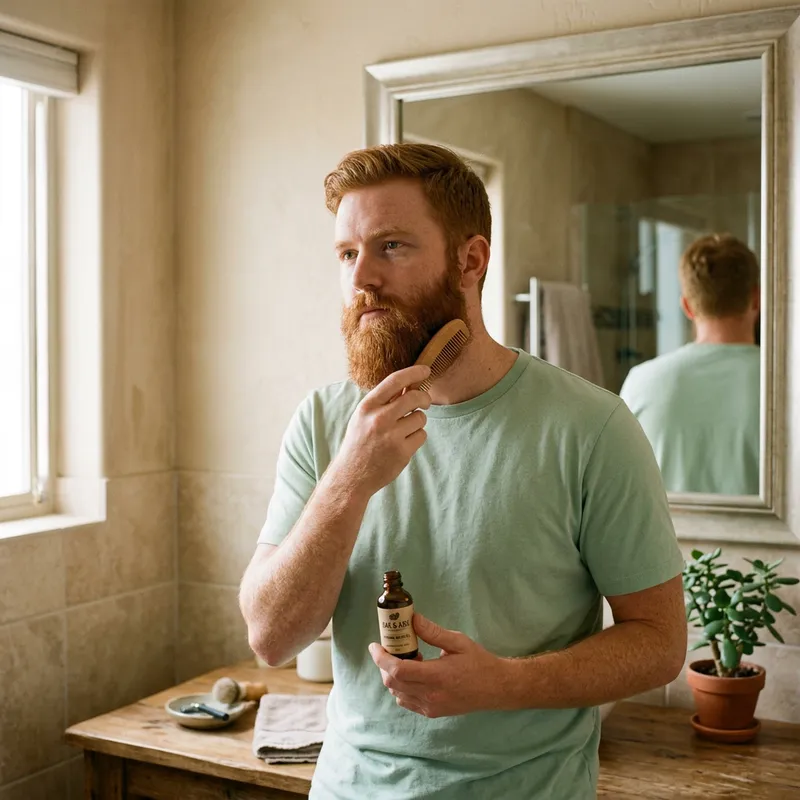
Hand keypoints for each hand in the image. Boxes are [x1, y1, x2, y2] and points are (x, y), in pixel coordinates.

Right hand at [332, 365, 431, 497]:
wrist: (352, 475)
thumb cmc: (360, 442)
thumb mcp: (364, 416)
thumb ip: (385, 401)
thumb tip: (410, 383)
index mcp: (368, 406)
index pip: (395, 380)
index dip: (414, 372)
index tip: (426, 370)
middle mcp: (379, 419)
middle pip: (414, 397)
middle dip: (424, 398)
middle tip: (425, 403)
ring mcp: (391, 436)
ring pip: (420, 418)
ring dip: (417, 422)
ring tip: (403, 431)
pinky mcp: (402, 452)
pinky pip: (422, 435)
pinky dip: (417, 438)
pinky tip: (404, 444)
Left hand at [368, 613, 507, 717]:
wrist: (496, 688)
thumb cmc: (478, 661)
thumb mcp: (458, 641)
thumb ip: (433, 632)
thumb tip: (412, 619)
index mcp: (437, 676)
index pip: (397, 670)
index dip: (380, 658)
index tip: (375, 645)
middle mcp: (430, 695)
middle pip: (392, 683)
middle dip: (384, 665)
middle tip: (391, 648)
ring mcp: (430, 707)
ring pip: (397, 694)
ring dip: (393, 676)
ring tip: (408, 659)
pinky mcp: (432, 712)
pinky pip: (407, 701)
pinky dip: (401, 687)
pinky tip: (414, 674)